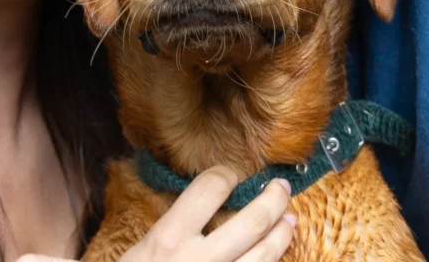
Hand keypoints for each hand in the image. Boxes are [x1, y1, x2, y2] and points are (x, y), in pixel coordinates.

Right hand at [119, 166, 294, 261]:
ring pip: (265, 255)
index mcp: (170, 239)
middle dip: (273, 199)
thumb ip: (169, 229)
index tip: (231, 175)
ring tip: (289, 221)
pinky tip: (273, 259)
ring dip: (282, 234)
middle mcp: (200, 260)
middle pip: (252, 221)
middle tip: (281, 187)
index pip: (209, 189)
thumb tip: (199, 205)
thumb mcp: (139, 253)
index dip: (225, 175)